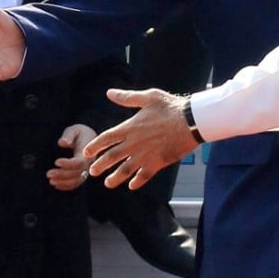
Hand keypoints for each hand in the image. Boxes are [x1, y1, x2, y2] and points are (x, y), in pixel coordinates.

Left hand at [48, 123, 97, 190]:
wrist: (88, 138)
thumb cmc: (79, 133)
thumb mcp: (75, 129)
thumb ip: (68, 135)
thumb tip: (62, 142)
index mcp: (88, 152)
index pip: (79, 162)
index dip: (68, 164)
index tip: (56, 162)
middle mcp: (89, 163)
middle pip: (77, 173)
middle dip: (62, 175)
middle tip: (48, 173)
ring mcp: (86, 169)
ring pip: (77, 180)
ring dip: (63, 182)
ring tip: (51, 180)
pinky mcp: (82, 174)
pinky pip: (76, 183)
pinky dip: (66, 186)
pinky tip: (56, 184)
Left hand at [84, 88, 198, 190]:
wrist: (191, 121)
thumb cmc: (170, 107)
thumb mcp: (148, 97)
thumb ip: (128, 98)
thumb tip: (109, 93)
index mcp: (130, 127)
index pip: (106, 139)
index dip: (95, 146)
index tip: (87, 153)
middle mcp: (134, 143)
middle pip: (111, 157)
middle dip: (100, 165)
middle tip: (92, 172)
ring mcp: (145, 154)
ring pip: (125, 170)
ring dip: (114, 178)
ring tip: (108, 183)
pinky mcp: (157, 162)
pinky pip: (144, 175)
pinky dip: (137, 181)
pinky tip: (132, 185)